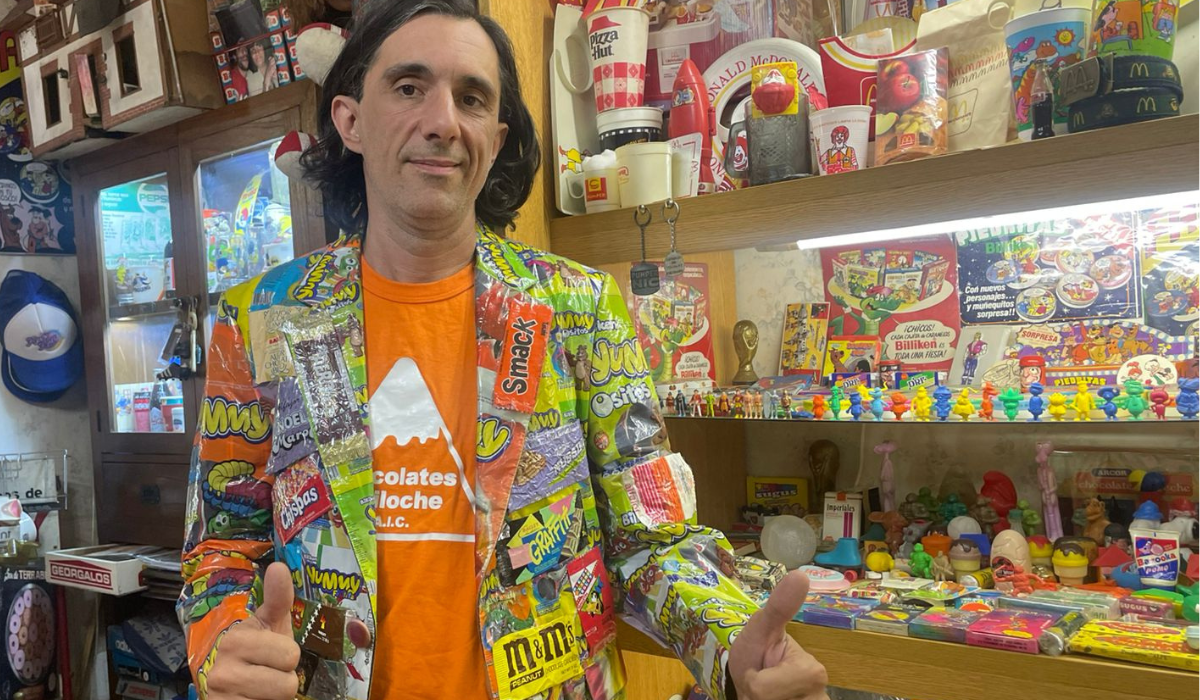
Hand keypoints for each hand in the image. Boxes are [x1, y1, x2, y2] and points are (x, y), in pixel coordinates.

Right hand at [206, 563, 300, 699]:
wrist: (226, 690)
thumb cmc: (255, 654)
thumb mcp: (268, 625)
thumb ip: (277, 599)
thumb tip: (278, 566)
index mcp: (236, 640)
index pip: (290, 655)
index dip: (287, 657)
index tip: (271, 654)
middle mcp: (223, 670)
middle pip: (288, 683)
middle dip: (284, 680)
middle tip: (268, 674)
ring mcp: (220, 696)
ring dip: (275, 697)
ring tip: (260, 690)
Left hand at [728, 571, 828, 699]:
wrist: (755, 683)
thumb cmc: (758, 654)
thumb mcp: (761, 630)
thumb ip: (778, 609)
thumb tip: (801, 575)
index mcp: (813, 673)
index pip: (761, 690)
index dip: (752, 682)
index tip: (758, 672)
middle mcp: (821, 699)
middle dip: (756, 696)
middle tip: (760, 686)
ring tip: (764, 696)